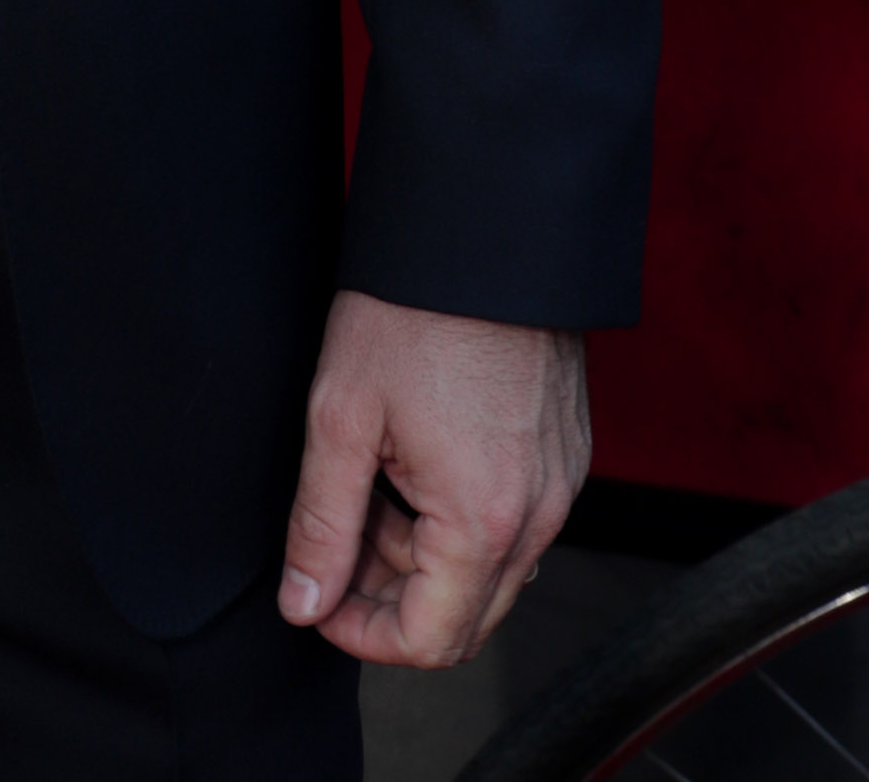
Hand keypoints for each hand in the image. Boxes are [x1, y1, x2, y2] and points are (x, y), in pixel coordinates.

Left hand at [278, 289, 587, 665]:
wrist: (484, 226)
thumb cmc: (411, 309)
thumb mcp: (341, 415)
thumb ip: (320, 524)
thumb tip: (302, 606)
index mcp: (486, 520)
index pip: (431, 641)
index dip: (361, 634)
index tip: (319, 596)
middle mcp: (541, 517)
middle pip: (466, 617)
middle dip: (392, 595)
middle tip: (340, 530)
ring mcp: (560, 485)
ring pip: (489, 570)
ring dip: (424, 553)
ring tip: (372, 475)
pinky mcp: (565, 454)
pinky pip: (514, 522)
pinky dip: (460, 516)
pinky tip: (415, 455)